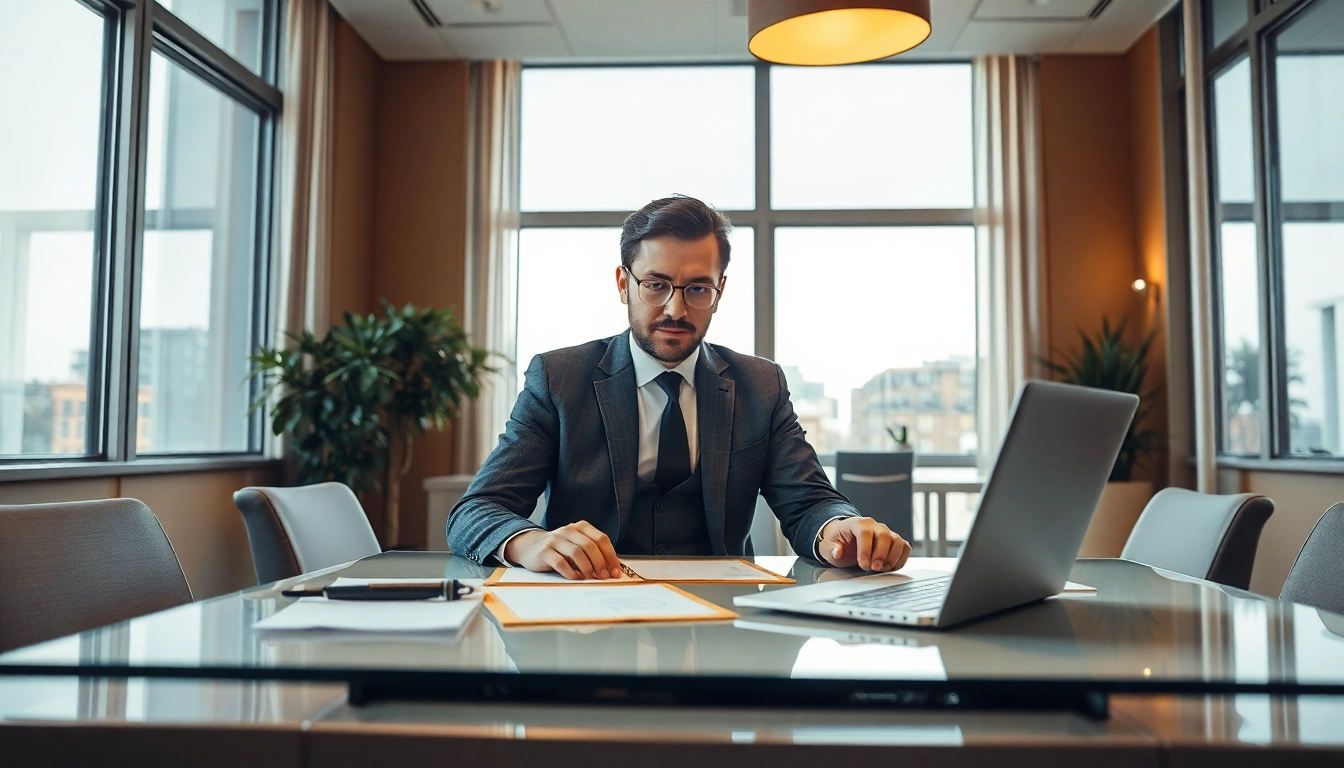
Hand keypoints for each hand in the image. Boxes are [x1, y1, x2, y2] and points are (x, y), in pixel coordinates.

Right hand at [504, 521, 621, 579]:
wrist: (529, 547)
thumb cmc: (559, 550)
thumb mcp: (576, 546)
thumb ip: (593, 553)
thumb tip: (612, 570)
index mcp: (581, 527)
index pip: (601, 539)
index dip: (611, 556)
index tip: (615, 572)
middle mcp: (569, 530)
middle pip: (590, 546)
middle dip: (600, 563)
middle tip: (604, 577)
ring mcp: (556, 539)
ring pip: (577, 552)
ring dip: (587, 568)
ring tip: (590, 578)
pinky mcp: (544, 551)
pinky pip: (560, 562)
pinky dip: (570, 572)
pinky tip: (575, 578)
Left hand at [819, 517, 910, 571]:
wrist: (845, 539)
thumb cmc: (837, 542)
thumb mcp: (826, 546)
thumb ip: (829, 549)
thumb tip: (838, 552)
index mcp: (858, 523)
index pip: (865, 533)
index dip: (865, 550)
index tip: (862, 565)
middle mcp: (875, 526)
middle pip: (884, 536)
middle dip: (881, 555)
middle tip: (874, 569)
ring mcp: (886, 533)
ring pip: (898, 541)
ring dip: (893, 558)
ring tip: (882, 570)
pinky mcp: (894, 542)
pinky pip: (904, 548)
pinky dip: (901, 559)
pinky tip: (891, 568)